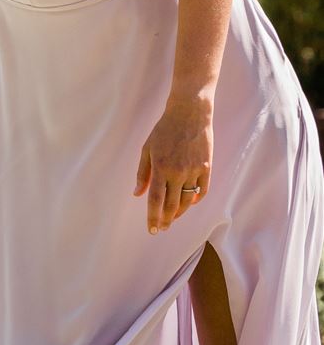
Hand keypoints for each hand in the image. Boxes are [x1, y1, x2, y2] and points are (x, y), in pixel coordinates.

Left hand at [133, 97, 212, 232]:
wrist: (190, 114)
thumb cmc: (164, 130)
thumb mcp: (147, 149)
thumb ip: (142, 173)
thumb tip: (137, 194)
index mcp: (160, 168)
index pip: (155, 200)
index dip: (153, 217)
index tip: (152, 230)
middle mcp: (178, 172)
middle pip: (172, 205)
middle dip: (166, 220)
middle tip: (162, 228)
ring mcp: (194, 171)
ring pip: (188, 201)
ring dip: (179, 213)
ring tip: (172, 218)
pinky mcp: (207, 168)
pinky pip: (202, 190)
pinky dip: (196, 200)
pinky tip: (189, 203)